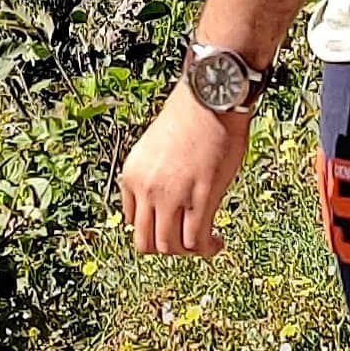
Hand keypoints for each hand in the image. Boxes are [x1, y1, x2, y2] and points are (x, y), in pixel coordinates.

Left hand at [119, 79, 252, 257]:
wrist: (210, 98)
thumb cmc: (190, 116)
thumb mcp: (155, 147)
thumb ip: (154, 175)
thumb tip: (169, 200)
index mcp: (132, 175)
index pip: (132, 221)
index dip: (154, 228)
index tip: (172, 226)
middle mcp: (146, 189)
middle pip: (146, 242)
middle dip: (167, 248)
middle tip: (186, 240)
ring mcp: (171, 196)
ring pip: (170, 247)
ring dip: (188, 252)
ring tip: (205, 243)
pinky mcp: (200, 199)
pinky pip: (196, 241)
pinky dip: (207, 249)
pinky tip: (217, 242)